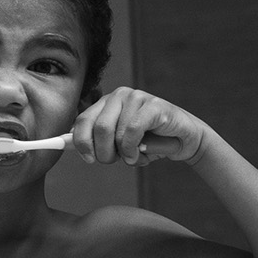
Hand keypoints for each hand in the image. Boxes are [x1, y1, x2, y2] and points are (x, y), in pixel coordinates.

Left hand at [72, 87, 214, 167]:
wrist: (184, 140)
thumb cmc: (150, 142)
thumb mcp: (120, 144)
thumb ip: (99, 142)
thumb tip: (73, 146)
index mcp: (106, 103)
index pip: (83, 120)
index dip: (81, 142)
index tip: (88, 158)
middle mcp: (118, 96)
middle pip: (98, 128)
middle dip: (103, 152)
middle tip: (113, 161)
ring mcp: (136, 98)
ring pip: (114, 132)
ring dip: (122, 154)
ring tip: (133, 157)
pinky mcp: (153, 105)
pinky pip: (132, 131)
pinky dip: (132, 149)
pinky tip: (140, 154)